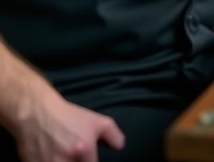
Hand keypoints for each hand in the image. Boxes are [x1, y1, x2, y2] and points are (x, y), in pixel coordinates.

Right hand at [10, 91, 124, 161]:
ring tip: (63, 156)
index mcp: (84, 149)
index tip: (88, 159)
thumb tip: (119, 148)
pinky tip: (51, 157)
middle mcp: (65, 160)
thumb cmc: (70, 117)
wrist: (37, 113)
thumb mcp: (99, 121)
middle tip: (75, 156)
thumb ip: (114, 135)